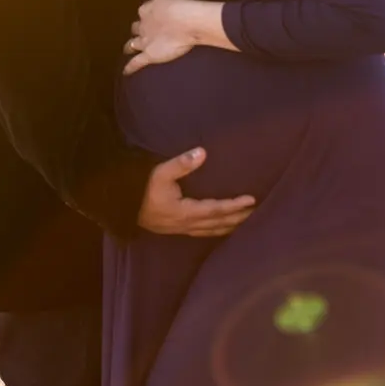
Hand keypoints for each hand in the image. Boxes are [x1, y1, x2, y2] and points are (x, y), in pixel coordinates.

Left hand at [124, 0, 201, 74]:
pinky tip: (125, 72)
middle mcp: (143, 26)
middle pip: (136, 28)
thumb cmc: (178, 5)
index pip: (143, 13)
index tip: (146, 17)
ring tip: (127, 49)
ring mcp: (145, 41)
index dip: (145, 16)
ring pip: (133, 44)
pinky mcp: (149, 54)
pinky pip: (137, 62)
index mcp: (147, 10)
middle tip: (137, 34)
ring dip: (130, 46)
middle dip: (136, 30)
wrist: (185, 21)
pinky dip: (130, 67)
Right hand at [138, 148, 255, 236]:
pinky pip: (207, 233)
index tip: (252, 200)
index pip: (217, 209)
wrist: (124, 208)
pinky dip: (220, 230)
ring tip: (249, 221)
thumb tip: (202, 152)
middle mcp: (188, 224)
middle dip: (240, 218)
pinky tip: (226, 228)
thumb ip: (181, 163)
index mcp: (186, 211)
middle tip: (260, 212)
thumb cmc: (142, 189)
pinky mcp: (180, 230)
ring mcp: (185, 229)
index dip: (235, 206)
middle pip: (220, 223)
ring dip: (233, 226)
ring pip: (215, 230)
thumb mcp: (160, 173)